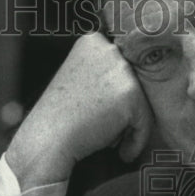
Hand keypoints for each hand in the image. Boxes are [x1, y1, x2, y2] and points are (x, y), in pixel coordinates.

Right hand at [5, 33, 154, 189]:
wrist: (49, 138)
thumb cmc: (60, 116)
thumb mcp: (77, 79)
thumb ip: (104, 74)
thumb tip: (134, 83)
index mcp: (93, 42)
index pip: (119, 70)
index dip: (112, 97)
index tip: (98, 113)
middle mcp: (109, 50)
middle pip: (132, 85)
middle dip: (121, 110)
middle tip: (103, 130)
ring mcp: (121, 70)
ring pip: (141, 103)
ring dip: (129, 125)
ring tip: (109, 139)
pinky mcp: (132, 93)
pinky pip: (145, 121)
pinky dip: (137, 140)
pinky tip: (123, 154)